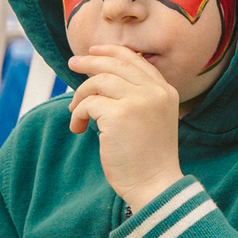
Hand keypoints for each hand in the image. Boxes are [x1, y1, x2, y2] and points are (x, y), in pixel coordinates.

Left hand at [66, 45, 182, 209]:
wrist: (155, 186)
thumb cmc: (149, 160)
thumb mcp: (152, 120)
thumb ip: (138, 99)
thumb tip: (102, 80)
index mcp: (165, 91)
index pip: (136, 60)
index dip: (112, 51)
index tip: (93, 51)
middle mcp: (155, 91)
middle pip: (115, 64)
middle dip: (90, 61)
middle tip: (72, 64)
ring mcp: (138, 101)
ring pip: (98, 81)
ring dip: (80, 96)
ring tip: (75, 113)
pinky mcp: (119, 114)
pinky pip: (88, 103)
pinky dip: (78, 114)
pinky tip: (79, 129)